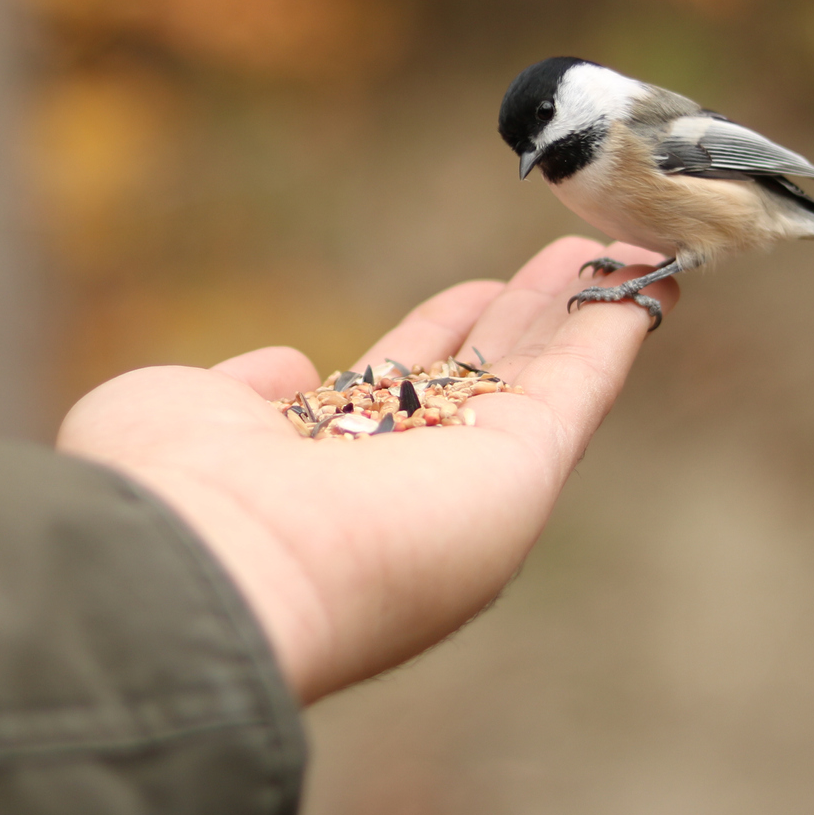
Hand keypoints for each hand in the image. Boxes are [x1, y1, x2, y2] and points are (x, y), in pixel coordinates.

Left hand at [57, 236, 674, 703]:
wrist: (204, 566)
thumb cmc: (168, 495)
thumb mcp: (182, 413)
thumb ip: (241, 391)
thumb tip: (292, 370)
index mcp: (324, 474)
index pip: (399, 395)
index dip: (442, 335)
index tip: (476, 293)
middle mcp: (402, 487)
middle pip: (485, 385)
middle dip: (529, 320)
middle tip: (577, 255)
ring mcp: (465, 483)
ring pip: (540, 383)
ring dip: (582, 315)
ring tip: (618, 248)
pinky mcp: (519, 472)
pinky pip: (578, 391)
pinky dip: (613, 336)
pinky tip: (645, 285)